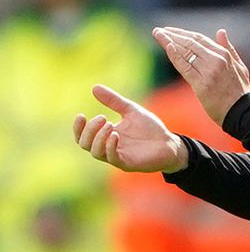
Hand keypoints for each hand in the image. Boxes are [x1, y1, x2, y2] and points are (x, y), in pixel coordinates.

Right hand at [73, 87, 187, 172]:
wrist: (169, 143)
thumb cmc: (150, 129)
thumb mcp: (130, 110)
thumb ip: (113, 101)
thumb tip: (94, 88)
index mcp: (106, 135)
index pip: (83, 135)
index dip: (78, 127)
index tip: (81, 115)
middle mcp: (108, 147)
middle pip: (84, 144)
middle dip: (89, 130)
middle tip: (102, 118)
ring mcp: (117, 156)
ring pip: (95, 152)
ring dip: (98, 137)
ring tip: (109, 124)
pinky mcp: (127, 163)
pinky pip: (112, 158)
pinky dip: (110, 146)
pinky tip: (115, 135)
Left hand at [153, 25, 249, 125]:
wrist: (242, 112)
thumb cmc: (240, 91)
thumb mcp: (239, 66)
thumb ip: (229, 48)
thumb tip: (221, 32)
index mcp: (224, 54)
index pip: (199, 39)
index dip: (183, 33)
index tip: (170, 30)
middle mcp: (216, 60)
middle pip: (190, 43)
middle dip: (172, 34)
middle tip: (158, 30)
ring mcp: (208, 71)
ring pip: (185, 52)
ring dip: (169, 42)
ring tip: (157, 35)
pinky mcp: (201, 84)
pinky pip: (185, 67)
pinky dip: (175, 56)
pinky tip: (167, 47)